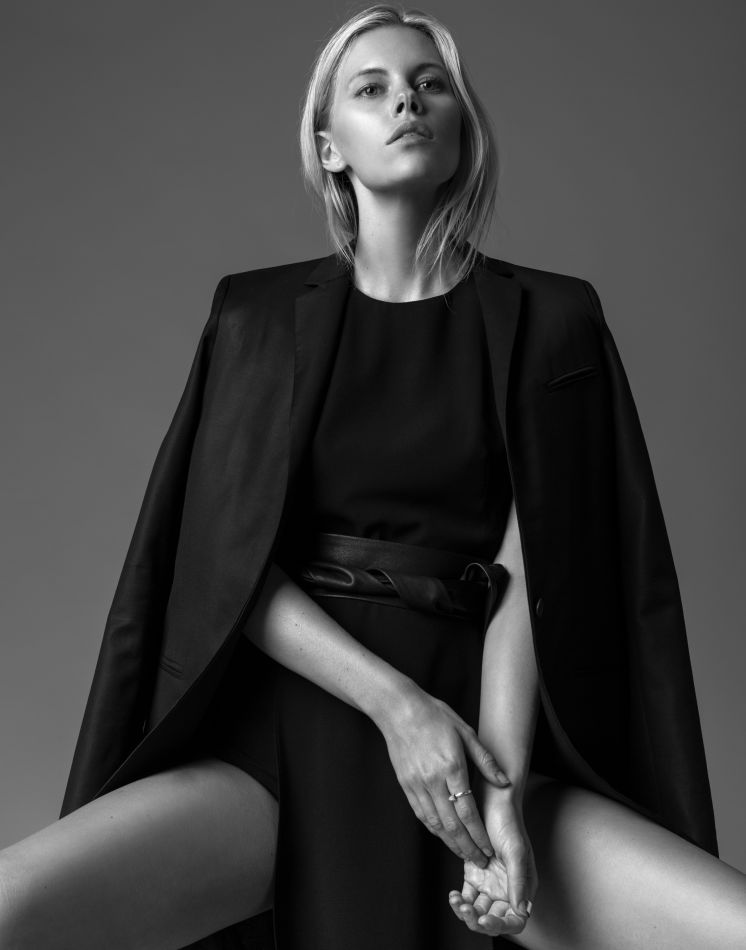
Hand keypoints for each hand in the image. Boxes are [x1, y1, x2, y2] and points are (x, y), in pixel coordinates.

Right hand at [375, 681, 510, 868]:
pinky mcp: (406, 785)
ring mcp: (416, 784)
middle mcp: (432, 780)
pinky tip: (444, 836)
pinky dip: (434, 829)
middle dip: (467, 847)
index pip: (467, 811)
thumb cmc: (435, 716)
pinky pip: (421, 814)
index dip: (479, 834)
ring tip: (465, 855)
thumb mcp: (465, 731)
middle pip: (451, 824)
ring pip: (435, 823)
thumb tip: (505, 782)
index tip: (489, 848)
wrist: (399, 709)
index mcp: (451, 767)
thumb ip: (485, 760)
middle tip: (480, 861)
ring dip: (451, 843)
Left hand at [448, 793, 536, 936]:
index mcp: (523, 886)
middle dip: (480, 921)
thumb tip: (522, 911)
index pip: (516, 919)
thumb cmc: (508, 821)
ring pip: (478, 910)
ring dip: (467, 912)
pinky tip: (454, 895)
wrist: (490, 800)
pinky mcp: (474, 873)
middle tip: (467, 913)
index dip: (501, 925)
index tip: (485, 919)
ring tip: (457, 902)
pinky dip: (459, 901)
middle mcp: (506, 887)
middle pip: (494, 918)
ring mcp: (489, 882)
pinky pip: (467, 896)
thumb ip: (518, 881)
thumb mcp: (516, 851)